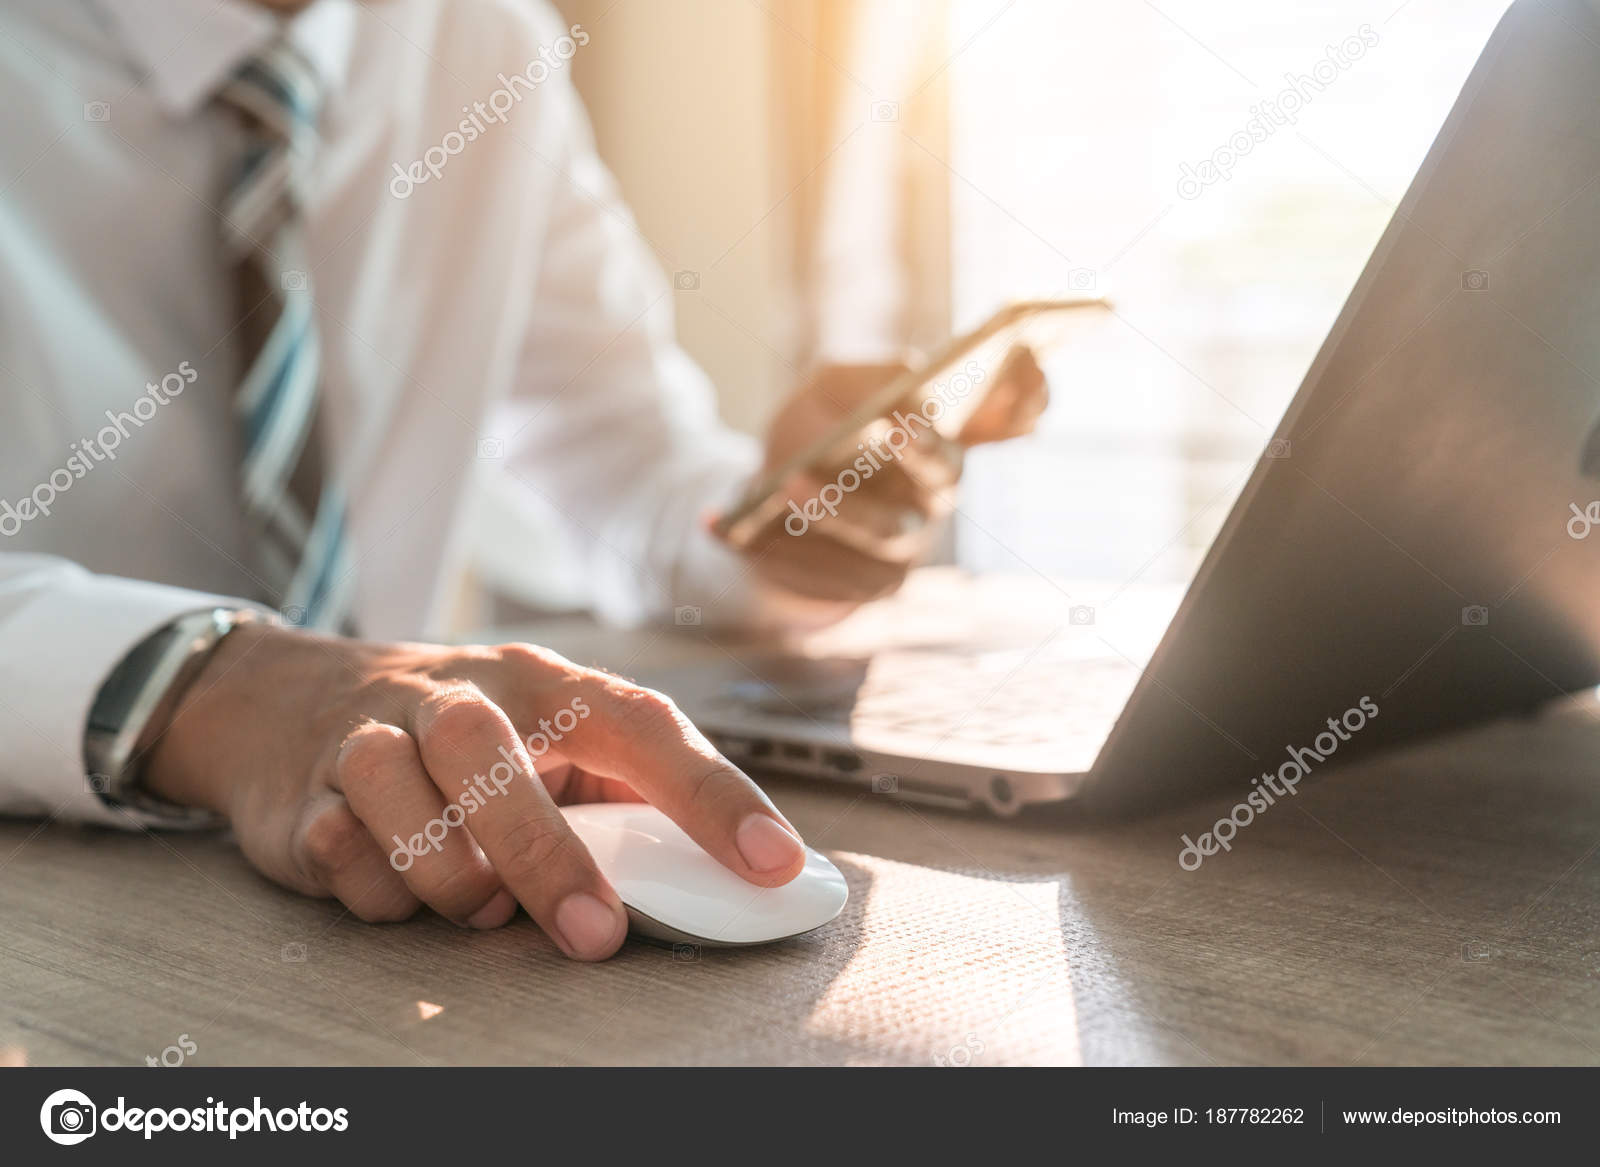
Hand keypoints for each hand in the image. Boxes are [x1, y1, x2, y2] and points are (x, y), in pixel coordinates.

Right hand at [143, 622, 806, 959]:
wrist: (294, 699)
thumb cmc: (471, 738)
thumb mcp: (548, 739)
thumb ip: (619, 797)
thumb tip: (718, 885)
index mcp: (548, 684)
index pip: (644, 725)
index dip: (714, 795)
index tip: (773, 863)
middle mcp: (460, 696)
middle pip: (491, 756)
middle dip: (547, 855)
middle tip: (596, 935)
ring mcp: (374, 735)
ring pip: (401, 794)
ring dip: (453, 875)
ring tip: (485, 905)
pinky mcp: (308, 793)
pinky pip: (339, 846)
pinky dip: (377, 887)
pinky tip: (400, 890)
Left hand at [728, 347, 1047, 603]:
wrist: (771, 502)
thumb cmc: (814, 431)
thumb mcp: (828, 388)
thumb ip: (867, 378)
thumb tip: (908, 383)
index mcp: (942, 435)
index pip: (1010, 414)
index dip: (1027, 393)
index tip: (1026, 355)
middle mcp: (938, 491)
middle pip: (947, 474)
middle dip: (923, 449)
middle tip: (896, 423)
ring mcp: (910, 543)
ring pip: (889, 531)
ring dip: (841, 508)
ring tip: (792, 482)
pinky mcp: (870, 586)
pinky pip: (840, 575)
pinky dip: (794, 552)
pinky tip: (748, 533)